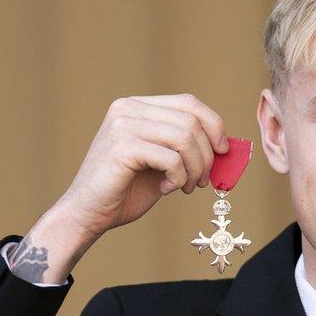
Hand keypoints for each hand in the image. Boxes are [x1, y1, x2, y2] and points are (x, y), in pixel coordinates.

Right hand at [55, 93, 229, 237]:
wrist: (88, 213)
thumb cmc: (126, 190)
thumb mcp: (162, 162)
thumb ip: (185, 147)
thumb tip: (226, 145)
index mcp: (137, 106)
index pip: (188, 102)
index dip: (214, 125)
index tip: (223, 151)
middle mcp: (128, 108)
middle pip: (191, 121)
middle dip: (206, 155)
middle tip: (202, 182)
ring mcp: (123, 125)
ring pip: (185, 138)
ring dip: (195, 169)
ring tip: (185, 188)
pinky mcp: (122, 147)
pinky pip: (171, 159)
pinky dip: (178, 178)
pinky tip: (166, 190)